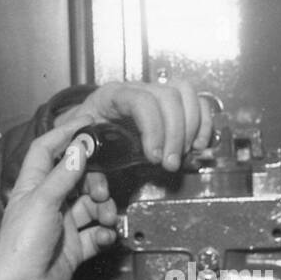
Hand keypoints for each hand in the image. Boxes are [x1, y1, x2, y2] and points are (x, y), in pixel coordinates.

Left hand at [0, 126, 117, 279]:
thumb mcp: (42, 202)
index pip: (47, 149)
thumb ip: (64, 175)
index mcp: (33, 186)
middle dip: (95, 180)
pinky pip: (96, 234)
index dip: (65, 134)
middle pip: (77, 177)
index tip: (89, 124)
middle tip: (101, 192)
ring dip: (104, 208)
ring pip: (91, 206)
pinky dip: (105, 233)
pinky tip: (107, 237)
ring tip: (107, 218)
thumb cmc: (21, 244)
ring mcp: (62, 225)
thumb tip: (79, 146)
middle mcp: (48, 202)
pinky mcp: (74, 248)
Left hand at [53, 77, 214, 171]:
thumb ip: (87, 167)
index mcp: (111, 95)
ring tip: (184, 154)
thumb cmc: (82, 131)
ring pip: (185, 93)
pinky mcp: (169, 101)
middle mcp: (136, 88)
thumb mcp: (79, 145)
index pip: (140, 101)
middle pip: (168, 97)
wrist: (84, 122)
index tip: (154, 156)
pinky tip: (198, 145)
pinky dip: (202, 122)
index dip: (153, 128)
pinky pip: (195, 101)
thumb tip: (100, 191)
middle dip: (175, 133)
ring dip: (191, 126)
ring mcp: (154, 91)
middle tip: (170, 164)